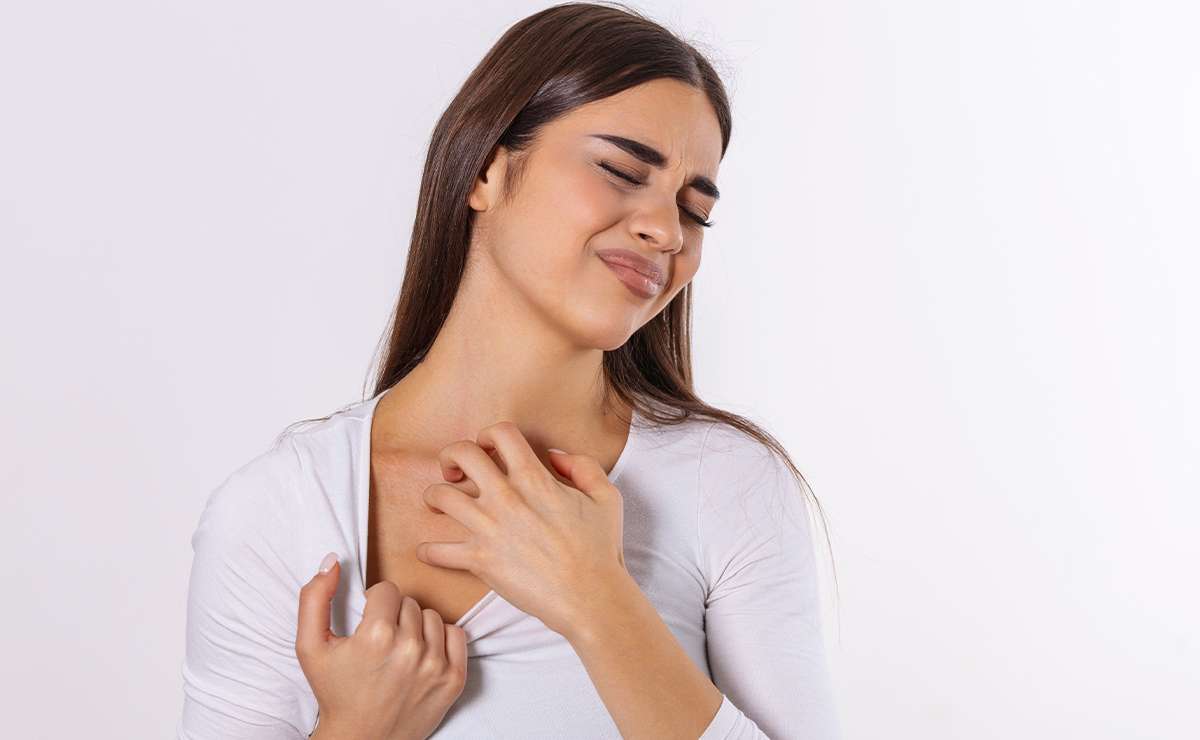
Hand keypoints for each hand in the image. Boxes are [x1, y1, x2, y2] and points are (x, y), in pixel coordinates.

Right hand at [296, 554, 467, 739]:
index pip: (387, 589)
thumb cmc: (335, 693)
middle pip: (409, 602)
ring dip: (417, 626)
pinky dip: (440, 640)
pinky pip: (456, 634)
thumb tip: (333, 561)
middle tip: (381, 640)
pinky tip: (421, 655)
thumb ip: (314, 598)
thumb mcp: (310, 647)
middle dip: (394, 615)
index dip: (374, 603)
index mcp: (375, 636)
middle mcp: (409, 648)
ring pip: (432, 616)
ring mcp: (435, 665)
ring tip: (399, 649)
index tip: (368, 622)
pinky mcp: (453, 680)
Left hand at [414, 421, 629, 637]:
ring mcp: (488, 529)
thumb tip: (554, 456)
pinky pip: (437, 551)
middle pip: (461, 454)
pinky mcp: (479, 561)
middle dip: (451, 456)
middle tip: (455, 471)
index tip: (489, 449)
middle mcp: (505, 498)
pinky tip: (431, 550)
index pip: (499, 433)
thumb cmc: (600, 549)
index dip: (489, 434)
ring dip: (434, 496)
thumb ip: (582, 466)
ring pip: (439, 496)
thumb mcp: (605, 497)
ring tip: (440, 503)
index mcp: (534, 478)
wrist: (589, 597)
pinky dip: (429, 551)